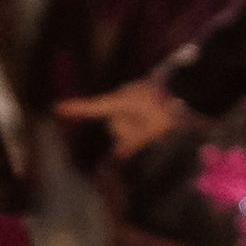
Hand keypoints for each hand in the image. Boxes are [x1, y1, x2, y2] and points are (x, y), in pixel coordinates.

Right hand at [64, 78, 194, 159]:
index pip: (94, 107)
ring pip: (123, 119)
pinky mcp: (137, 94)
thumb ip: (133, 143)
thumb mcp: (152, 130)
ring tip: (156, 124)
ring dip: (135, 125)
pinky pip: (129, 113)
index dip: (76, 109)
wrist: (188, 91)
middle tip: (148, 129)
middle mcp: (121, 96)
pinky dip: (136, 120)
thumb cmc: (167, 110)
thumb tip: (117, 155)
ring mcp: (129, 94)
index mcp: (121, 102)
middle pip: (114, 123)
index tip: (57, 107)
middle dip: (127, 131)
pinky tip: (149, 121)